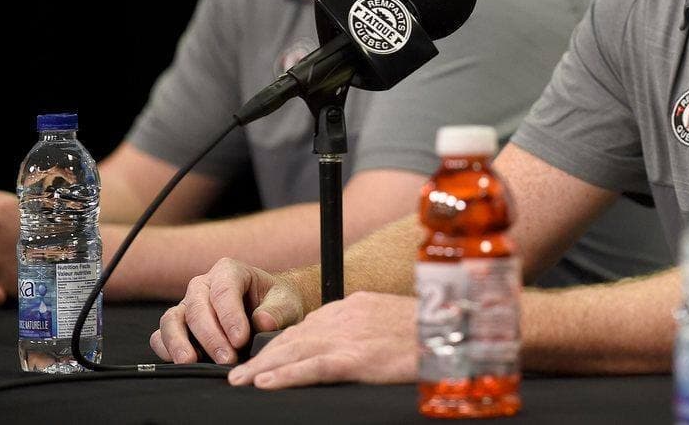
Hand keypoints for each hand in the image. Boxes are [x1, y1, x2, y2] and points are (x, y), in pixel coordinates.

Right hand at [150, 258, 304, 364]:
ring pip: (172, 319)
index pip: (223, 290)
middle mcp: (203, 285)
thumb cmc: (276, 303)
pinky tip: (181, 362)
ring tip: (191, 362)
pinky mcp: (178, 326)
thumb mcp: (286, 303)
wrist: (270, 310)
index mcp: (229, 271)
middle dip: (210, 335)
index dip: (229, 316)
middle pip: (197, 306)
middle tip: (227, 359)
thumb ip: (277, 311)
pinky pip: (161, 335)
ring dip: (179, 342)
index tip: (241, 340)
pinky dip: (166, 348)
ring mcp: (187, 305)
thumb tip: (262, 322)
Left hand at [227, 292, 416, 388]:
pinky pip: (312, 368)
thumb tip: (352, 338)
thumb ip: (365, 323)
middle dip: (264, 354)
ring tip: (241, 381)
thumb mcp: (390, 316)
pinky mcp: (355, 358)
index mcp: (353, 305)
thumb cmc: (427, 329)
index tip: (267, 355)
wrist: (449, 330)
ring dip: (263, 367)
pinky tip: (266, 383)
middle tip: (238, 370)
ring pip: (294, 351)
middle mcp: (345, 316)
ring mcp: (348, 336)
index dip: (283, 342)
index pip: (309, 324)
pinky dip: (286, 376)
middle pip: (294, 336)